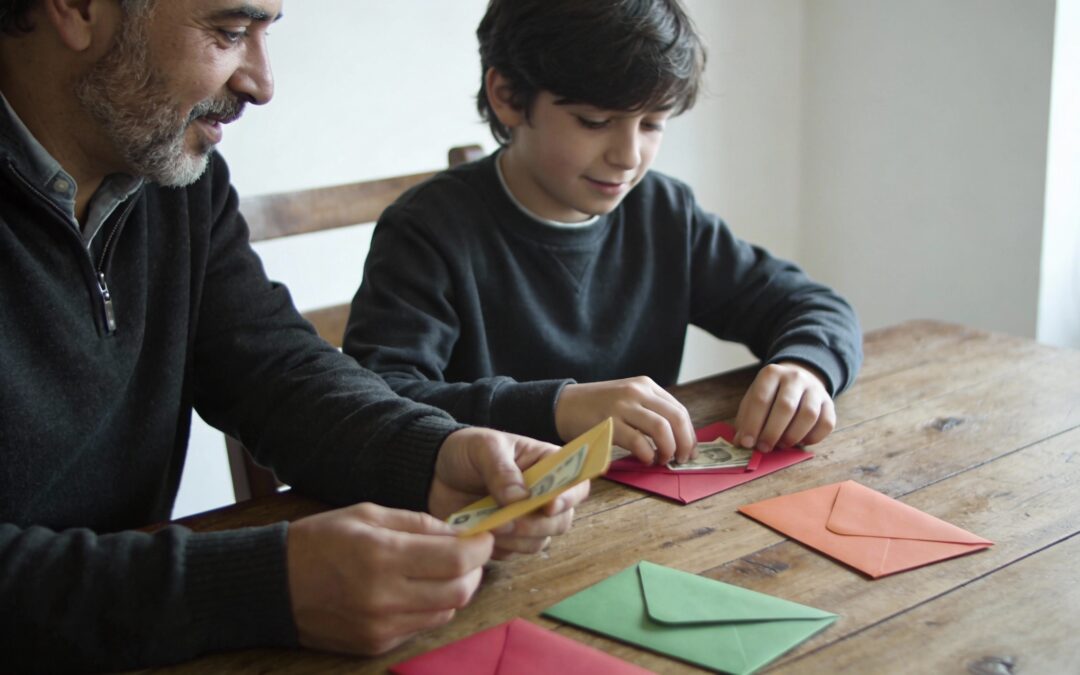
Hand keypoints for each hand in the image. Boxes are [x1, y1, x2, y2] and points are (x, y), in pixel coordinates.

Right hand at [287, 502, 492, 654]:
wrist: (273, 585)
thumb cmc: (319, 540)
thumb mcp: (367, 514)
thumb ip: (418, 523)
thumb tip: (460, 532)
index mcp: (382, 556)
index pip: (456, 559)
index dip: (480, 547)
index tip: (483, 536)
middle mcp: (384, 598)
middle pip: (459, 592)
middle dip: (474, 570)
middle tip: (469, 554)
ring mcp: (381, 627)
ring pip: (445, 612)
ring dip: (455, 590)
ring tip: (443, 570)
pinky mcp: (376, 645)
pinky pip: (422, 627)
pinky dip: (430, 607)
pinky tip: (417, 589)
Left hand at [427, 427, 588, 558]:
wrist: (434, 471)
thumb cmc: (466, 451)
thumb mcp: (484, 448)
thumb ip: (502, 470)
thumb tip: (520, 499)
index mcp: (547, 464)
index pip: (576, 483)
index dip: (569, 497)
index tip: (549, 506)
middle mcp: (543, 495)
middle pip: (561, 520)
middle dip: (537, 525)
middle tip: (508, 522)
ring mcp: (526, 519)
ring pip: (539, 541)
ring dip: (516, 539)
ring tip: (489, 526)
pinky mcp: (507, 538)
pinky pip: (513, 553)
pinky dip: (499, 548)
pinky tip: (480, 532)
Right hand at [555, 377, 696, 464]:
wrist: (563, 405)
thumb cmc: (597, 407)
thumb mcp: (627, 399)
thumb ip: (650, 411)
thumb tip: (677, 439)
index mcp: (645, 385)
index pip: (679, 410)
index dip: (689, 434)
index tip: (690, 451)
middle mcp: (637, 391)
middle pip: (676, 418)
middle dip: (684, 443)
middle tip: (680, 459)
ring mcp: (622, 406)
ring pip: (662, 429)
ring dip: (668, 450)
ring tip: (662, 460)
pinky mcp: (609, 422)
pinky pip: (638, 442)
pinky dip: (647, 455)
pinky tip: (645, 459)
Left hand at [734, 361, 835, 452]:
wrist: (799, 379)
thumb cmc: (771, 394)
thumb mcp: (753, 399)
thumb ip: (746, 419)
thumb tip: (741, 442)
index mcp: (771, 373)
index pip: (761, 399)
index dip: (753, 424)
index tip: (747, 443)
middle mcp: (795, 377)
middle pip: (786, 407)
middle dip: (772, 432)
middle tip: (764, 448)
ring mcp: (815, 389)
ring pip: (808, 415)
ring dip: (793, 436)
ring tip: (782, 445)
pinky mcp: (829, 403)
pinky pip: (826, 423)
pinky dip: (813, 437)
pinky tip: (800, 442)